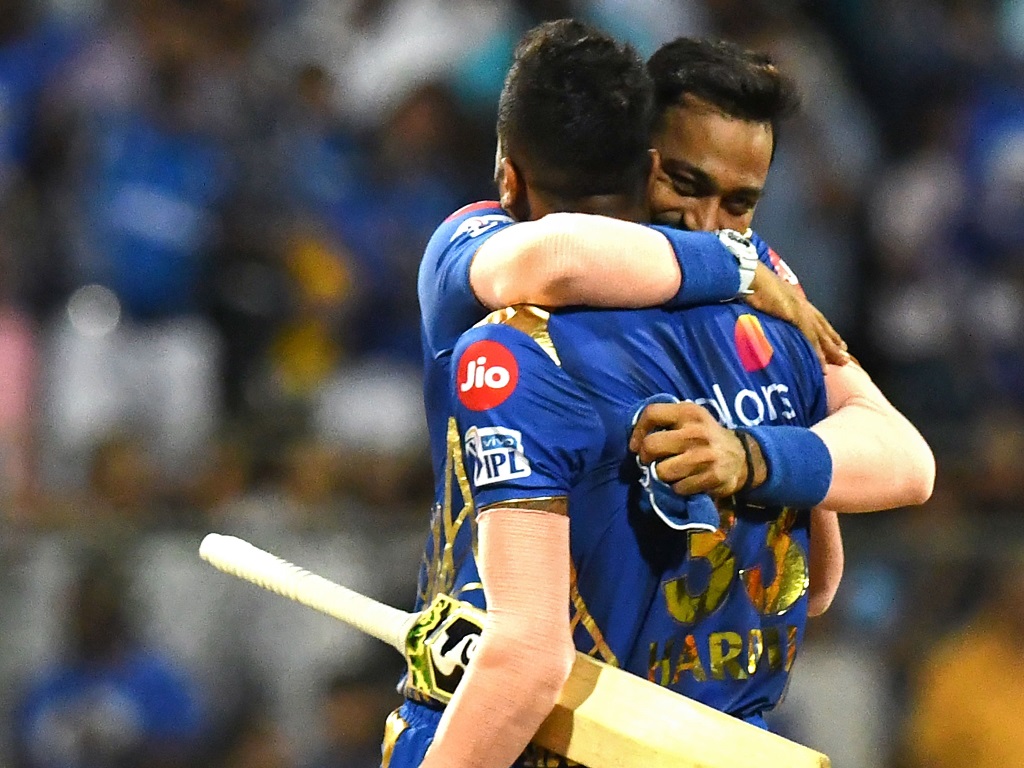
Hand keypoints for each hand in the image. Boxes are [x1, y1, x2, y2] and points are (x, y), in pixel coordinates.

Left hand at [629, 402, 763, 498]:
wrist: (742, 457)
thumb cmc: (704, 437)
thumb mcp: (690, 419)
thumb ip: (665, 421)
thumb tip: (635, 440)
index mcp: (689, 412)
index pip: (652, 413)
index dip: (637, 431)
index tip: (635, 445)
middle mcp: (696, 432)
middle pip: (650, 446)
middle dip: (645, 457)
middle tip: (651, 461)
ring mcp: (704, 456)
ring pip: (661, 471)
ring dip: (662, 475)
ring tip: (672, 471)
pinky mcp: (711, 477)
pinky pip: (678, 488)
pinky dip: (678, 488)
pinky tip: (687, 480)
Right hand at [744, 263, 848, 370]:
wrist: (749, 276)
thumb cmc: (752, 284)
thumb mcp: (764, 296)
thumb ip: (770, 305)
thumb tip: (767, 312)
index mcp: (795, 299)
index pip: (814, 317)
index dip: (824, 329)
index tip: (834, 340)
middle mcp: (802, 304)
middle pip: (822, 326)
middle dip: (833, 340)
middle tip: (844, 354)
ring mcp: (801, 309)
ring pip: (820, 334)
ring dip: (830, 349)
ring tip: (841, 361)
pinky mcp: (797, 316)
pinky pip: (810, 338)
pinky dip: (817, 351)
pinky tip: (822, 364)